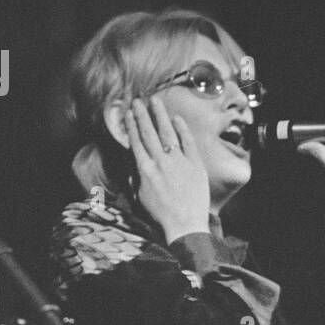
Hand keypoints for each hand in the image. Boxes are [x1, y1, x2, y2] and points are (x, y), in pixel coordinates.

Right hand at [123, 97, 210, 240]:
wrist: (185, 224)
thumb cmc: (161, 214)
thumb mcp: (141, 196)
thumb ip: (136, 177)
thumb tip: (133, 162)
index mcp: (145, 169)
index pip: (136, 142)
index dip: (132, 125)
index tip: (129, 113)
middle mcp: (160, 162)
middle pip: (149, 133)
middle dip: (142, 115)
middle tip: (138, 100)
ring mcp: (179, 161)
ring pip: (167, 132)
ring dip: (160, 115)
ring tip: (155, 101)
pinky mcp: (195, 164)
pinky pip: (188, 142)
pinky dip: (182, 129)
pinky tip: (177, 118)